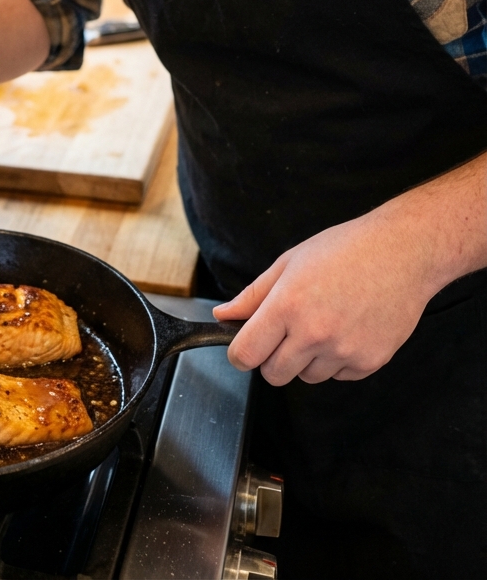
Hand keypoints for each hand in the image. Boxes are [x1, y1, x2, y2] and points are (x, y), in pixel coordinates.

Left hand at [212, 208, 435, 385]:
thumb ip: (253, 295)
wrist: (402, 253)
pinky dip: (337, 360)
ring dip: (307, 359)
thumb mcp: (290, 262)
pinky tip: (347, 328)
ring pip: (306, 377)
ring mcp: (344, 351)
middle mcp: (314, 333)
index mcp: (288, 305)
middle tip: (288, 330)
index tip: (245, 347)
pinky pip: (338, 376)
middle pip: (273, 374)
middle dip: (272, 357)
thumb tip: (223, 315)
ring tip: (324, 322)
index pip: (246, 354)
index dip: (240, 353)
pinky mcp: (369, 363)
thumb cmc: (346, 249)